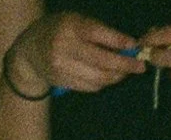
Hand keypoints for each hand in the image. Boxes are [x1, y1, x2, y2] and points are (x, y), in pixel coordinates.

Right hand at [7, 12, 143, 93]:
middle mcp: (65, 48)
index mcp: (70, 27)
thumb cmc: (59, 30)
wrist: (30, 51)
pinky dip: (103, 83)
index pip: (98, 34)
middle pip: (101, 61)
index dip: (118, 42)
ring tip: (125, 71)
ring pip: (98, 78)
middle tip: (140, 66)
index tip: (135, 46)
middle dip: (124, 65)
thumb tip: (126, 46)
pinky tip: (108, 77)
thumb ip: (97, 32)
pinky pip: (90, 86)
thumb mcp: (75, 21)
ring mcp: (63, 68)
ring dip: (116, 76)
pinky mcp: (63, 83)